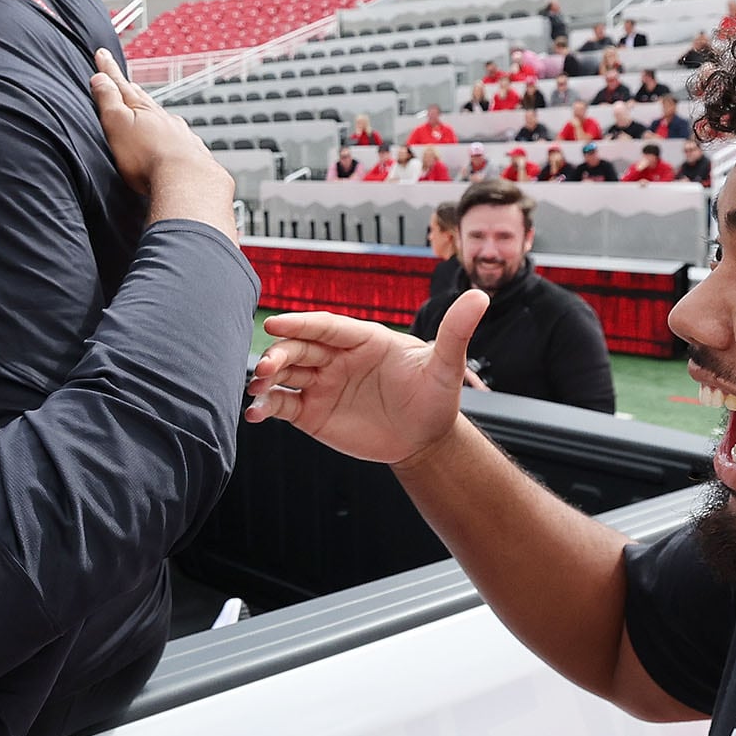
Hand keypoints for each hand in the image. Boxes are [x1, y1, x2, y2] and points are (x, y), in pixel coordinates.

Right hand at [91, 53, 234, 233]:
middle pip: (144, 100)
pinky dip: (172, 138)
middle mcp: (164, 119)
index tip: (102, 55)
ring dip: (153, 115)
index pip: (121, 84)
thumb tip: (100, 77)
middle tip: (123, 81)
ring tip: (147, 113)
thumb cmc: (147, 159)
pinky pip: (180, 141)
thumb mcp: (117, 124)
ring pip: (164, 119)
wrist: (187, 182)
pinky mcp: (192, 155)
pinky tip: (173, 144)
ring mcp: (181, 136)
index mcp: (143, 110)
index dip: (109, 70)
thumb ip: (108, 100)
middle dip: (131, 90)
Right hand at [245, 290, 484, 463]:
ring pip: (285, 375)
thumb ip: (455, 332)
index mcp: (363, 339)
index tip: (276, 324)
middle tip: (265, 367)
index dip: (301, 324)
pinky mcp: (311, 412)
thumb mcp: (447, 366)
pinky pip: (282, 405)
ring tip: (254, 390)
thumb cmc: (437, 398)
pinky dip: (265, 407)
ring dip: (266, 379)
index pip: (326, 326)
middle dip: (279, 355)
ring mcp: (321, 384)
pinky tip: (254, 414)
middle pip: (300, 349)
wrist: (426, 440)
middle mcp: (337, 358)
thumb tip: (481, 295)